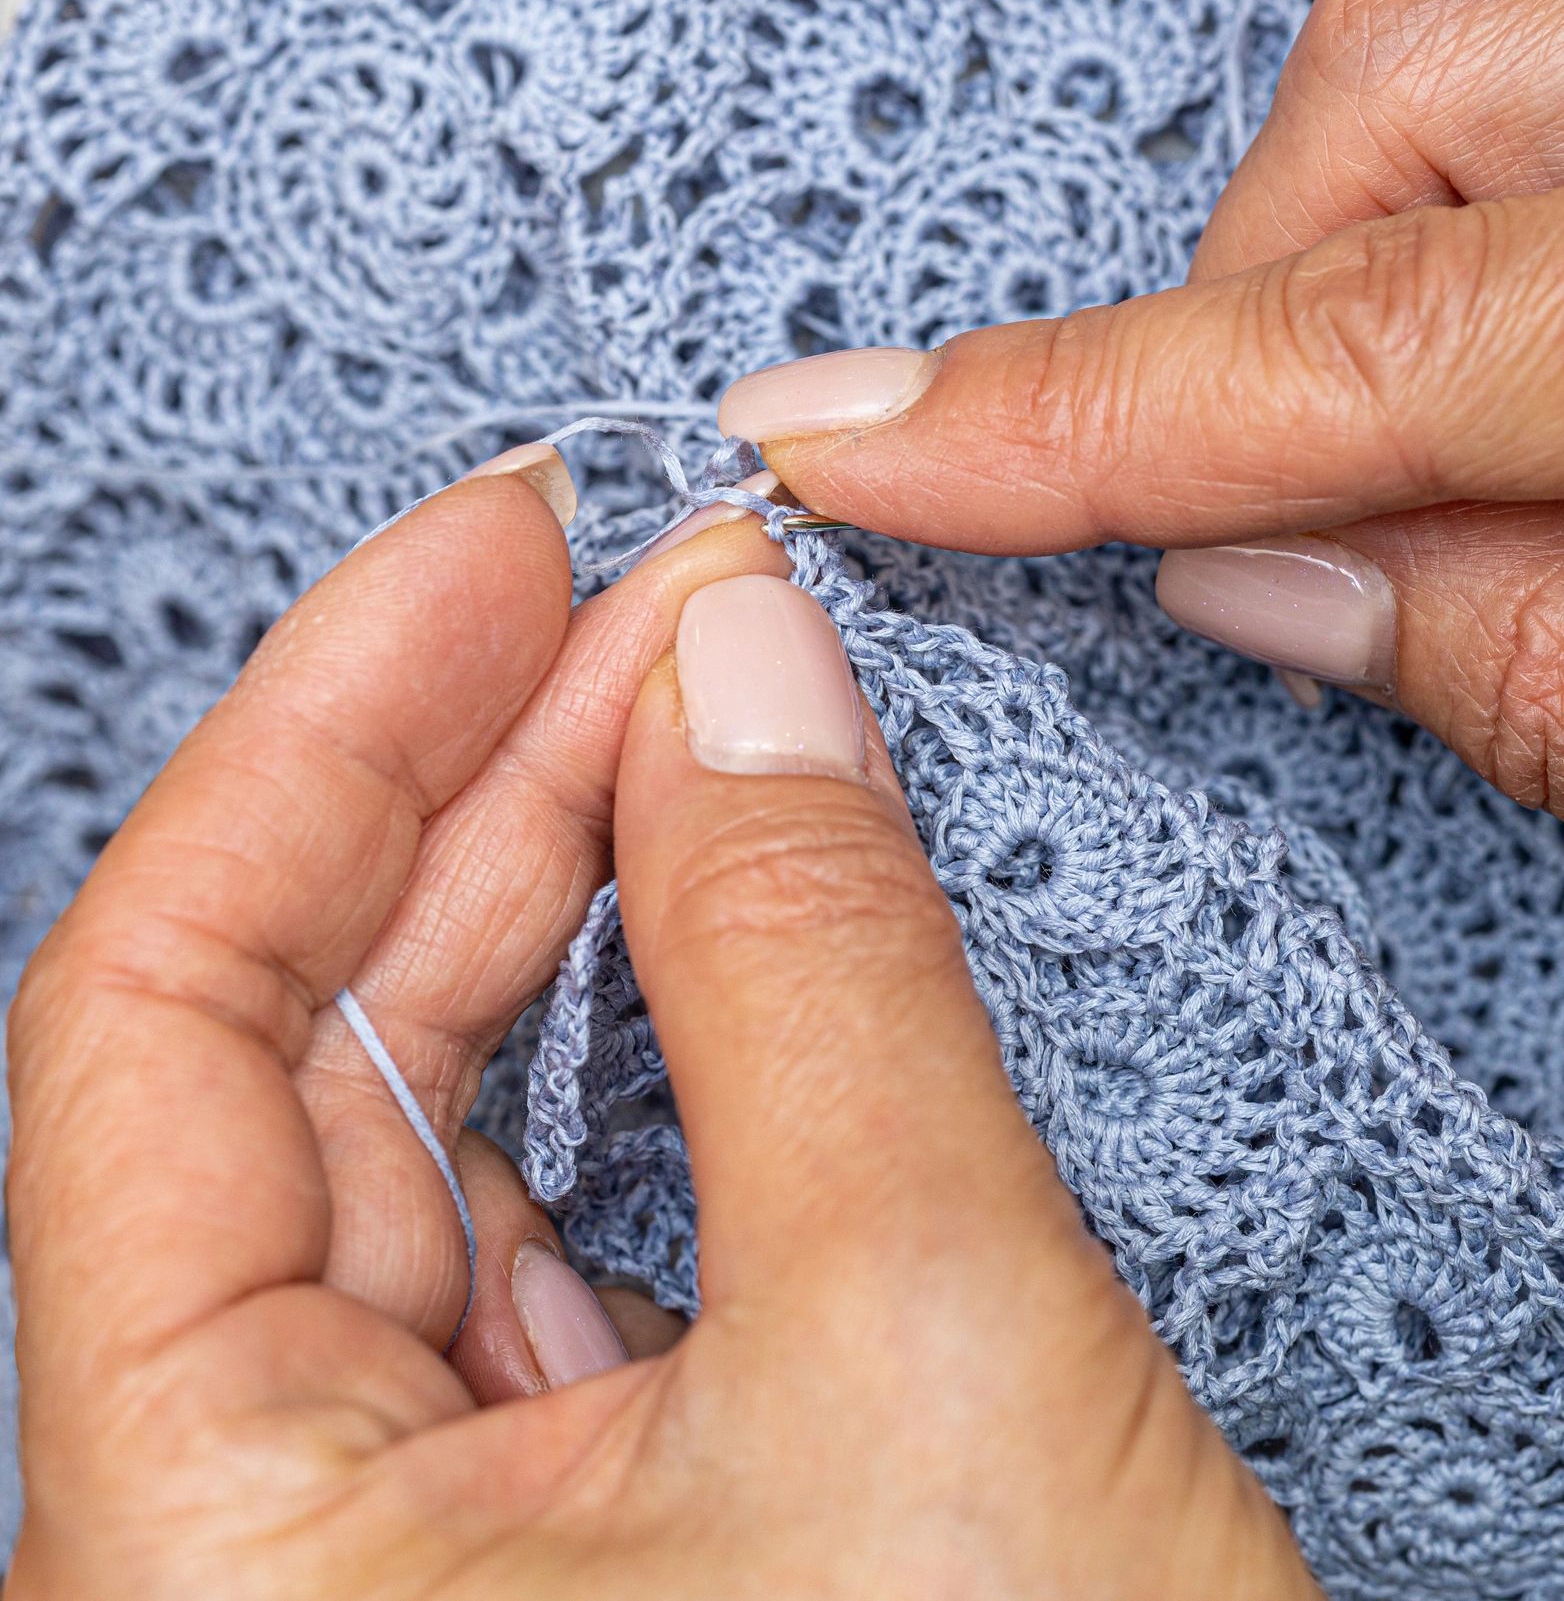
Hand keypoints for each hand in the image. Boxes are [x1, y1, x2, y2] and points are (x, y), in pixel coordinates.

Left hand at [7, 456, 1316, 1598]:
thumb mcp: (931, 1359)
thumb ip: (810, 975)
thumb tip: (745, 665)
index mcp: (213, 1557)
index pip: (156, 1024)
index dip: (321, 730)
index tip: (494, 540)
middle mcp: (278, 1548)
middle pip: (310, 1045)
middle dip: (487, 771)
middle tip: (646, 587)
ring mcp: (438, 1536)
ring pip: (446, 1112)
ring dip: (579, 876)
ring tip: (702, 694)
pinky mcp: (604, 1515)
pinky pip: (573, 1200)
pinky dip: (660, 1022)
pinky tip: (728, 894)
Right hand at [721, 0, 1563, 867]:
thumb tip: (1266, 583)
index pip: (1388, 334)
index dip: (1091, 413)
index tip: (860, 446)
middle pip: (1405, 87)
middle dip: (1250, 315)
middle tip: (1269, 523)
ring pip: (1465, 59)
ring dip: (1348, 273)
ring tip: (1403, 480)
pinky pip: (1560, 95)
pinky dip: (1457, 249)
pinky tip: (1519, 409)